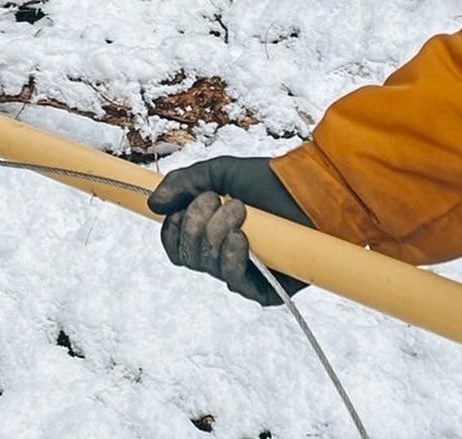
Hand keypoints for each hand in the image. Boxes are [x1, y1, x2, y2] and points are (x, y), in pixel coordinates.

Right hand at [147, 155, 312, 306]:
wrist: (308, 190)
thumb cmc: (267, 181)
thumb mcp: (217, 172)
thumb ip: (183, 184)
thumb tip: (152, 205)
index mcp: (207, 230)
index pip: (174, 245)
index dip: (172, 230)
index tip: (182, 208)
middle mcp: (220, 254)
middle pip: (187, 256)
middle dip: (195, 224)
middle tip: (218, 200)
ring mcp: (241, 271)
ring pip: (207, 266)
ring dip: (216, 233)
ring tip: (240, 211)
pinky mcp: (263, 288)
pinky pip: (233, 282)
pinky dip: (231, 258)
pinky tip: (241, 238)